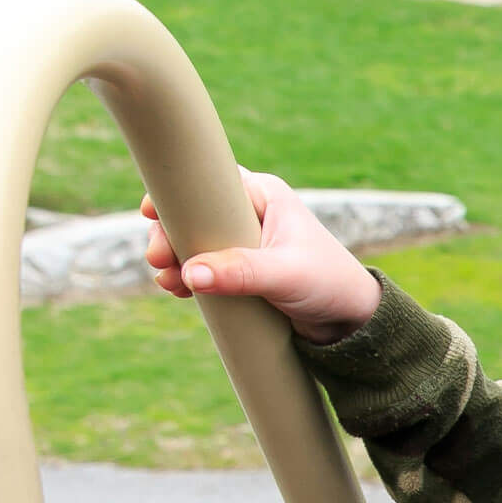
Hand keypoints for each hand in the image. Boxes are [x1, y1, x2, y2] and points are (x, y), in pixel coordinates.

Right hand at [142, 168, 381, 343]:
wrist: (350, 320)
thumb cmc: (329, 284)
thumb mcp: (284, 275)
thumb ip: (240, 273)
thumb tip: (190, 272)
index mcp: (263, 194)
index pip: (209, 182)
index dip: (176, 195)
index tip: (150, 213)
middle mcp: (250, 211)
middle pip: (194, 213)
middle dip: (170, 235)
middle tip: (157, 261)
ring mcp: (245, 240)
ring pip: (194, 241)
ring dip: (175, 259)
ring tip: (167, 282)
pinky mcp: (243, 268)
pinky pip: (205, 265)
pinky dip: (189, 276)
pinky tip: (177, 289)